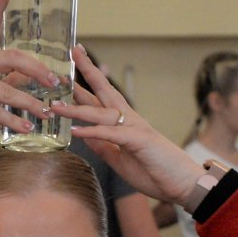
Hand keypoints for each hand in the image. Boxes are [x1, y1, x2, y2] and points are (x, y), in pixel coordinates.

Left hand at [51, 46, 202, 206]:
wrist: (183, 184)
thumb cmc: (155, 171)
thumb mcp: (119, 159)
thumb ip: (103, 145)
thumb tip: (83, 136)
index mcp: (124, 122)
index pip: (101, 98)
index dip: (85, 83)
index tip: (70, 67)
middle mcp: (129, 119)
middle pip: (104, 90)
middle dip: (87, 72)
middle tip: (72, 52)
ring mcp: (134, 127)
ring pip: (101, 113)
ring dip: (76, 109)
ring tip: (54, 105)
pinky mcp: (138, 140)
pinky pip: (111, 134)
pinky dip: (92, 132)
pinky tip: (75, 132)